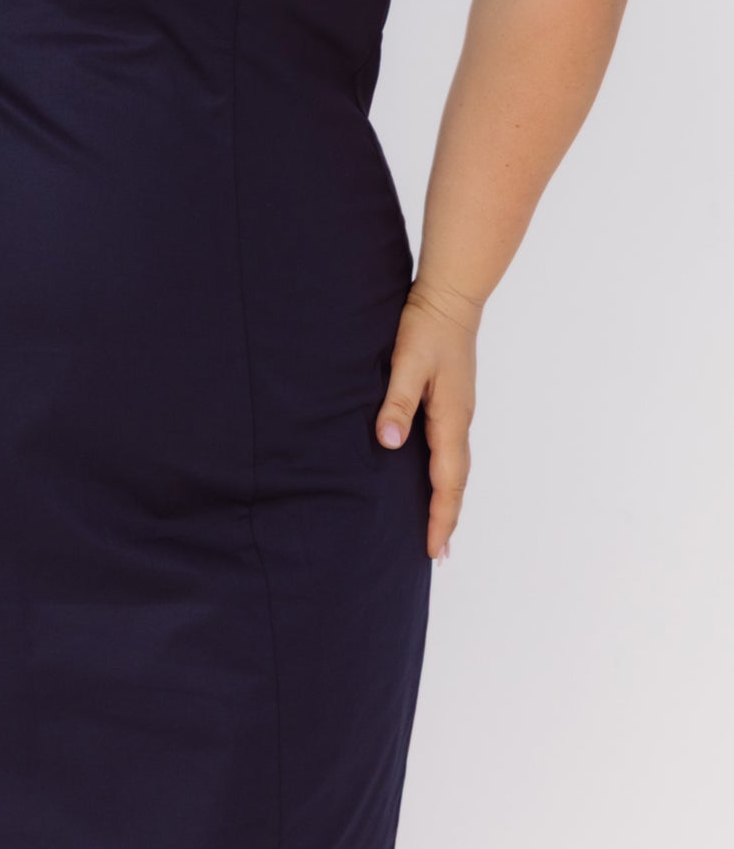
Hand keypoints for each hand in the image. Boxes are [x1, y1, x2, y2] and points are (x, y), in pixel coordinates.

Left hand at [375, 276, 478, 562]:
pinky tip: (430, 474)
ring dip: (446, 497)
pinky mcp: (450, 400)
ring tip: (436, 525)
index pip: (448, 481)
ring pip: (454, 465)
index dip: (441, 517)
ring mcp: (456, 411)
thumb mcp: (408, 363)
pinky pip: (448, 447)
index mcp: (451, 418)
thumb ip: (398, 402)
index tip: (435, 550)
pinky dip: (443, 472)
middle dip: (447, 517)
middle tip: (437, 553)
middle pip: (456, 480)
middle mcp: (458, 420)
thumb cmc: (427, 327)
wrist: (450, 296)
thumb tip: (389, 444)